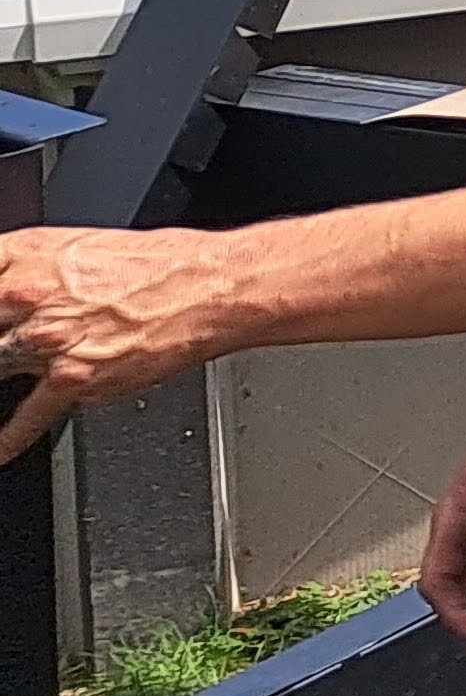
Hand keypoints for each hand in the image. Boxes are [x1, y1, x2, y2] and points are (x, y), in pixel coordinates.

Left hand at [0, 225, 236, 469]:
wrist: (214, 288)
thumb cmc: (167, 263)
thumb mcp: (83, 245)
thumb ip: (35, 267)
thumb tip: (14, 285)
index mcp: (30, 255)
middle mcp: (30, 298)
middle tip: (4, 348)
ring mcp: (48, 341)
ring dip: (0, 373)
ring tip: (6, 378)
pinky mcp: (74, 379)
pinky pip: (26, 418)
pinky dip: (8, 439)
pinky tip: (1, 449)